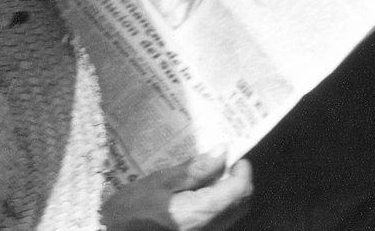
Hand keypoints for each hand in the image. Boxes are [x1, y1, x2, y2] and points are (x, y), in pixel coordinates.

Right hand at [101, 153, 252, 230]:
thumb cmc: (131, 209)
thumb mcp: (160, 182)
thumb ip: (194, 169)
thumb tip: (222, 152)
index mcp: (199, 213)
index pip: (239, 191)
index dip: (243, 171)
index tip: (236, 157)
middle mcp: (208, 230)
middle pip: (241, 205)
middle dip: (239, 183)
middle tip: (224, 165)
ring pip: (232, 215)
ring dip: (229, 195)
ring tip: (210, 178)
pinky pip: (219, 224)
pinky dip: (218, 207)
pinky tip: (200, 196)